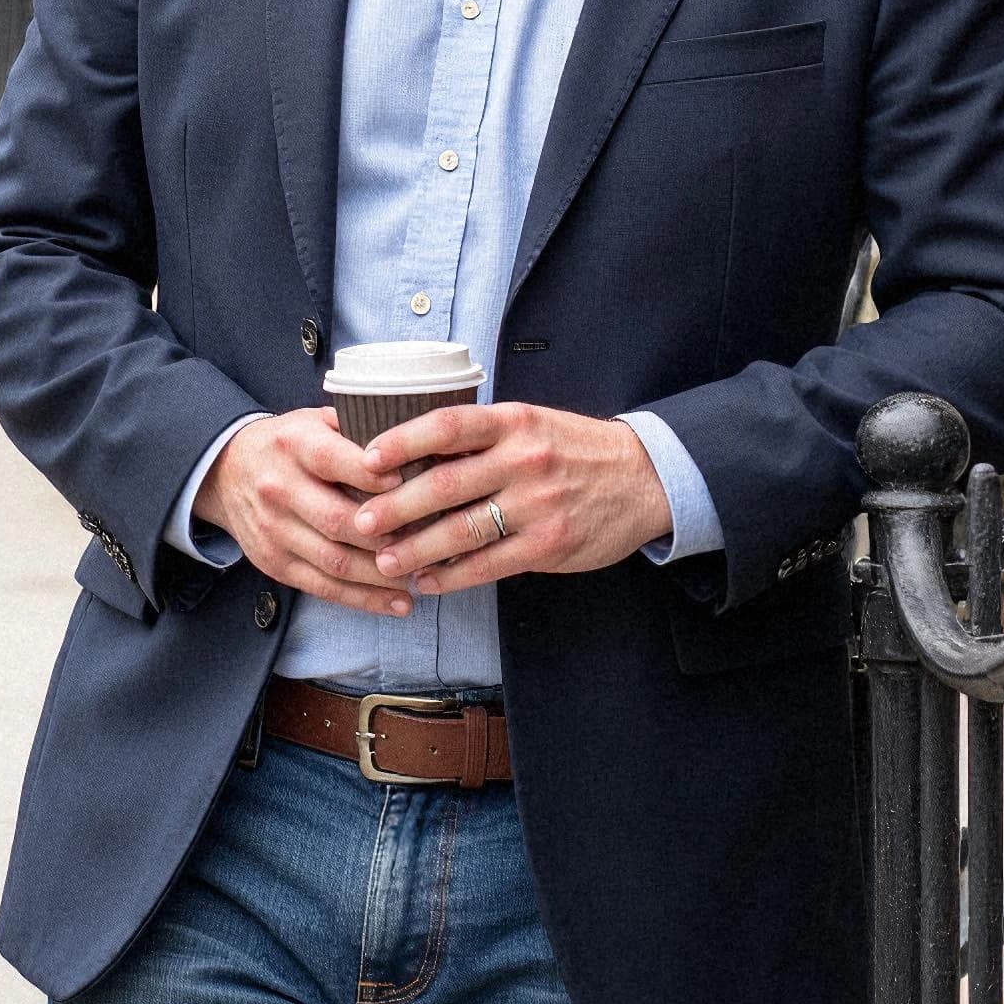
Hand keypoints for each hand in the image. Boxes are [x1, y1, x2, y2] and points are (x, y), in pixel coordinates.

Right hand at [192, 410, 415, 616]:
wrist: (227, 471)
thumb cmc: (290, 444)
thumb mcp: (316, 420)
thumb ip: (359, 429)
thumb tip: (420, 444)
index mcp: (294, 446)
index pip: (337, 462)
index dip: (379, 477)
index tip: (419, 485)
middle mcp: (279, 488)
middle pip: (339, 520)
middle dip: (390, 536)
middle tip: (432, 540)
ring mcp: (274, 531)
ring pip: (336, 561)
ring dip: (384, 575)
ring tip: (424, 577)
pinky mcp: (274, 563)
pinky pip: (324, 588)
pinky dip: (365, 599)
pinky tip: (400, 602)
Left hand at [349, 404, 672, 593]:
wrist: (644, 477)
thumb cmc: (572, 448)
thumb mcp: (529, 424)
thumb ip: (480, 438)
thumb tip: (412, 454)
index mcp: (513, 422)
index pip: (447, 426)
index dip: (402, 440)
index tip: (365, 457)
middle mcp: (523, 460)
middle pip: (445, 485)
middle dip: (395, 507)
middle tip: (359, 522)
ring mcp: (538, 504)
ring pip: (462, 531)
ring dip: (416, 549)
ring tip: (385, 560)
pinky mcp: (549, 544)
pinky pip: (489, 564)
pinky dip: (453, 576)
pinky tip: (428, 581)